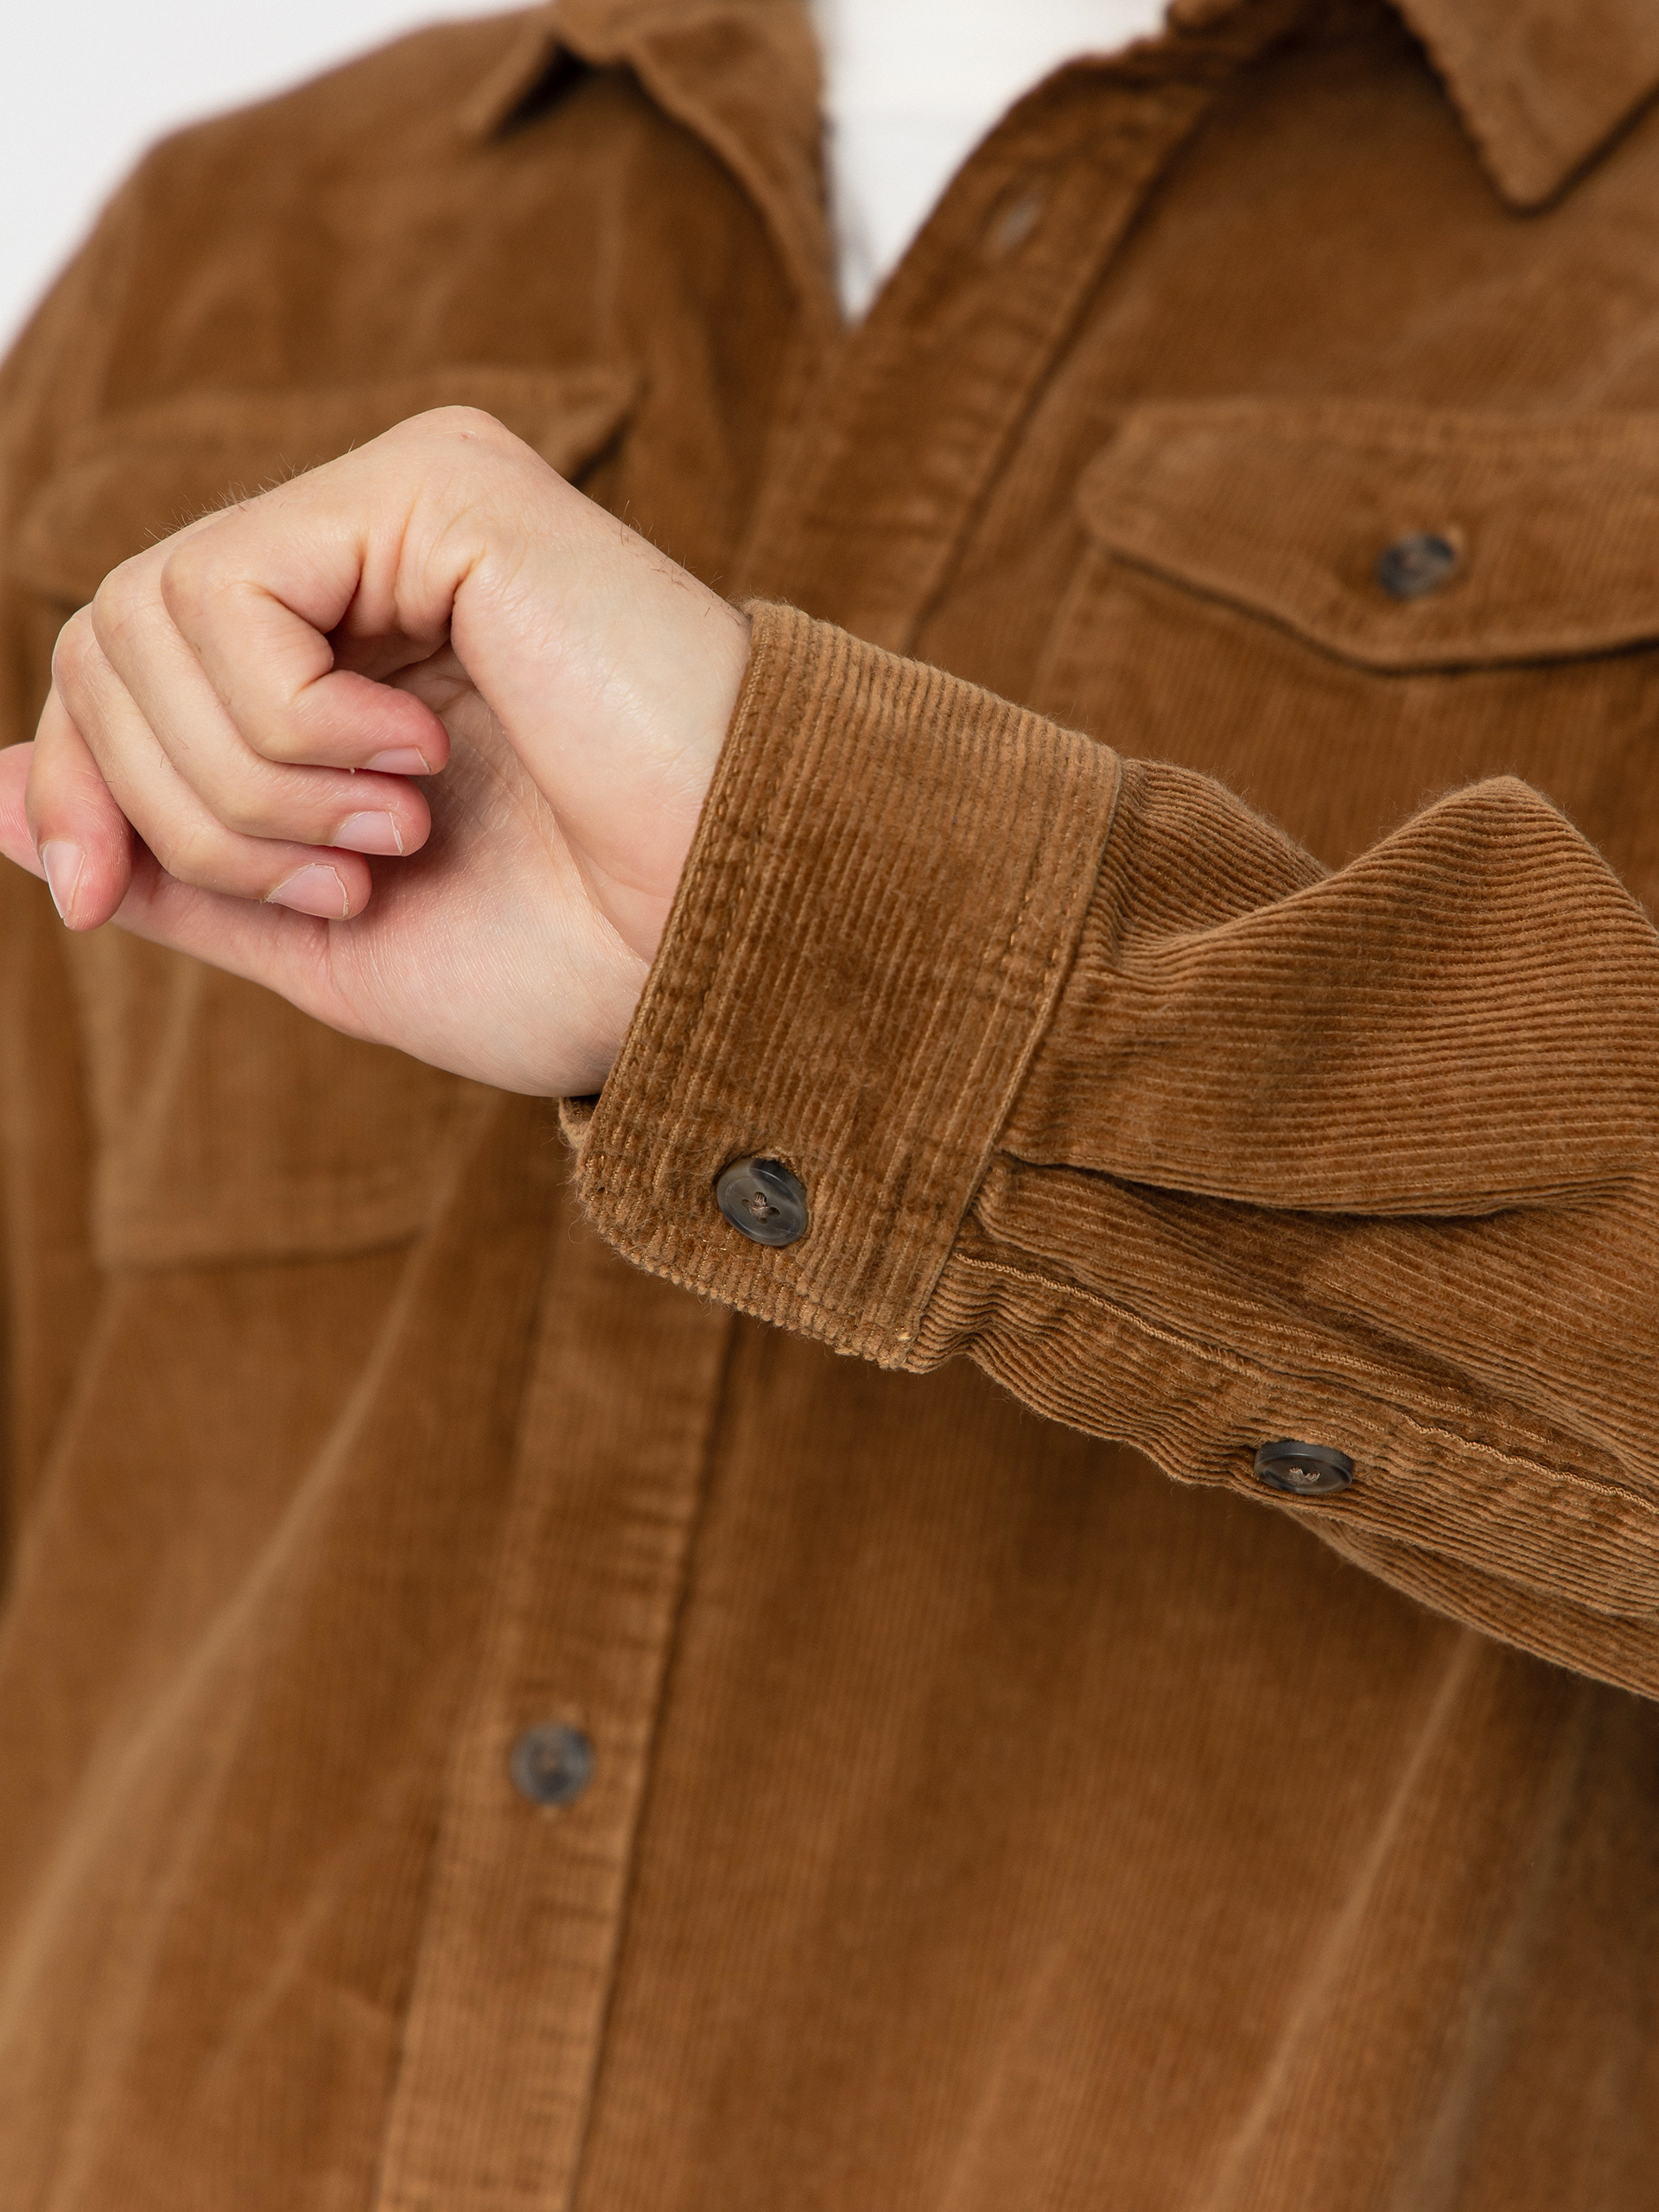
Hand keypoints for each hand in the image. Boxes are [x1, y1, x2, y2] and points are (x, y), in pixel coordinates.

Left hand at [0, 408, 751, 1094]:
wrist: (723, 951)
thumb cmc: (575, 956)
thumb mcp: (319, 936)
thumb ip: (169, 860)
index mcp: (341, 657)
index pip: (112, 668)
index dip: (76, 785)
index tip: (99, 901)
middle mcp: (362, 558)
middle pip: (104, 642)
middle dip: (190, 814)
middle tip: (350, 878)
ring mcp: (400, 508)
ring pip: (147, 615)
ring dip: (252, 784)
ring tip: (399, 830)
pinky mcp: (441, 487)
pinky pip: (232, 587)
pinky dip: (291, 720)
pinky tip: (422, 757)